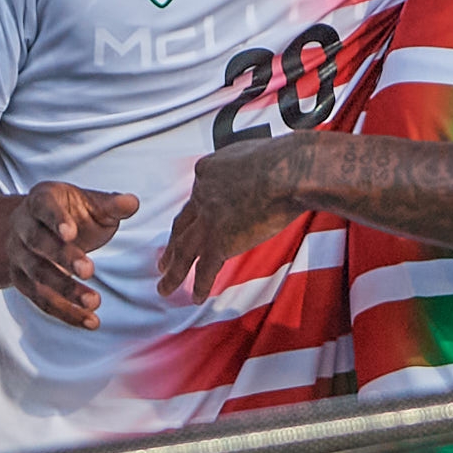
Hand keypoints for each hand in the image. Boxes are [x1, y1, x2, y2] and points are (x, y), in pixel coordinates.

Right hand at [8, 182, 137, 328]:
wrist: (42, 229)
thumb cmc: (72, 214)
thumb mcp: (92, 204)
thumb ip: (112, 205)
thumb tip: (133, 203)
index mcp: (41, 199)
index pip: (44, 208)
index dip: (55, 220)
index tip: (70, 233)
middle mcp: (23, 226)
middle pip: (38, 243)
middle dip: (63, 258)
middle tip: (89, 271)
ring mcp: (19, 255)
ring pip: (37, 275)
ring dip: (65, 290)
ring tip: (94, 302)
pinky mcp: (22, 280)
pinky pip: (41, 299)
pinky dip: (64, 312)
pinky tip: (89, 320)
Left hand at [159, 135, 322, 300]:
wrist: (290, 172)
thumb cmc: (284, 159)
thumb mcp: (254, 153)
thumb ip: (244, 166)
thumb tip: (254, 172)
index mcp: (208, 172)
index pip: (198, 196)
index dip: (196, 212)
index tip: (196, 221)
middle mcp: (202, 196)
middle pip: (182, 226)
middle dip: (171, 246)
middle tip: (163, 260)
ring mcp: (208, 221)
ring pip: (184, 251)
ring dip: (173, 272)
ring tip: (164, 287)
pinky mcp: (219, 241)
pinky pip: (205, 269)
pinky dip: (200, 286)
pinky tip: (196, 298)